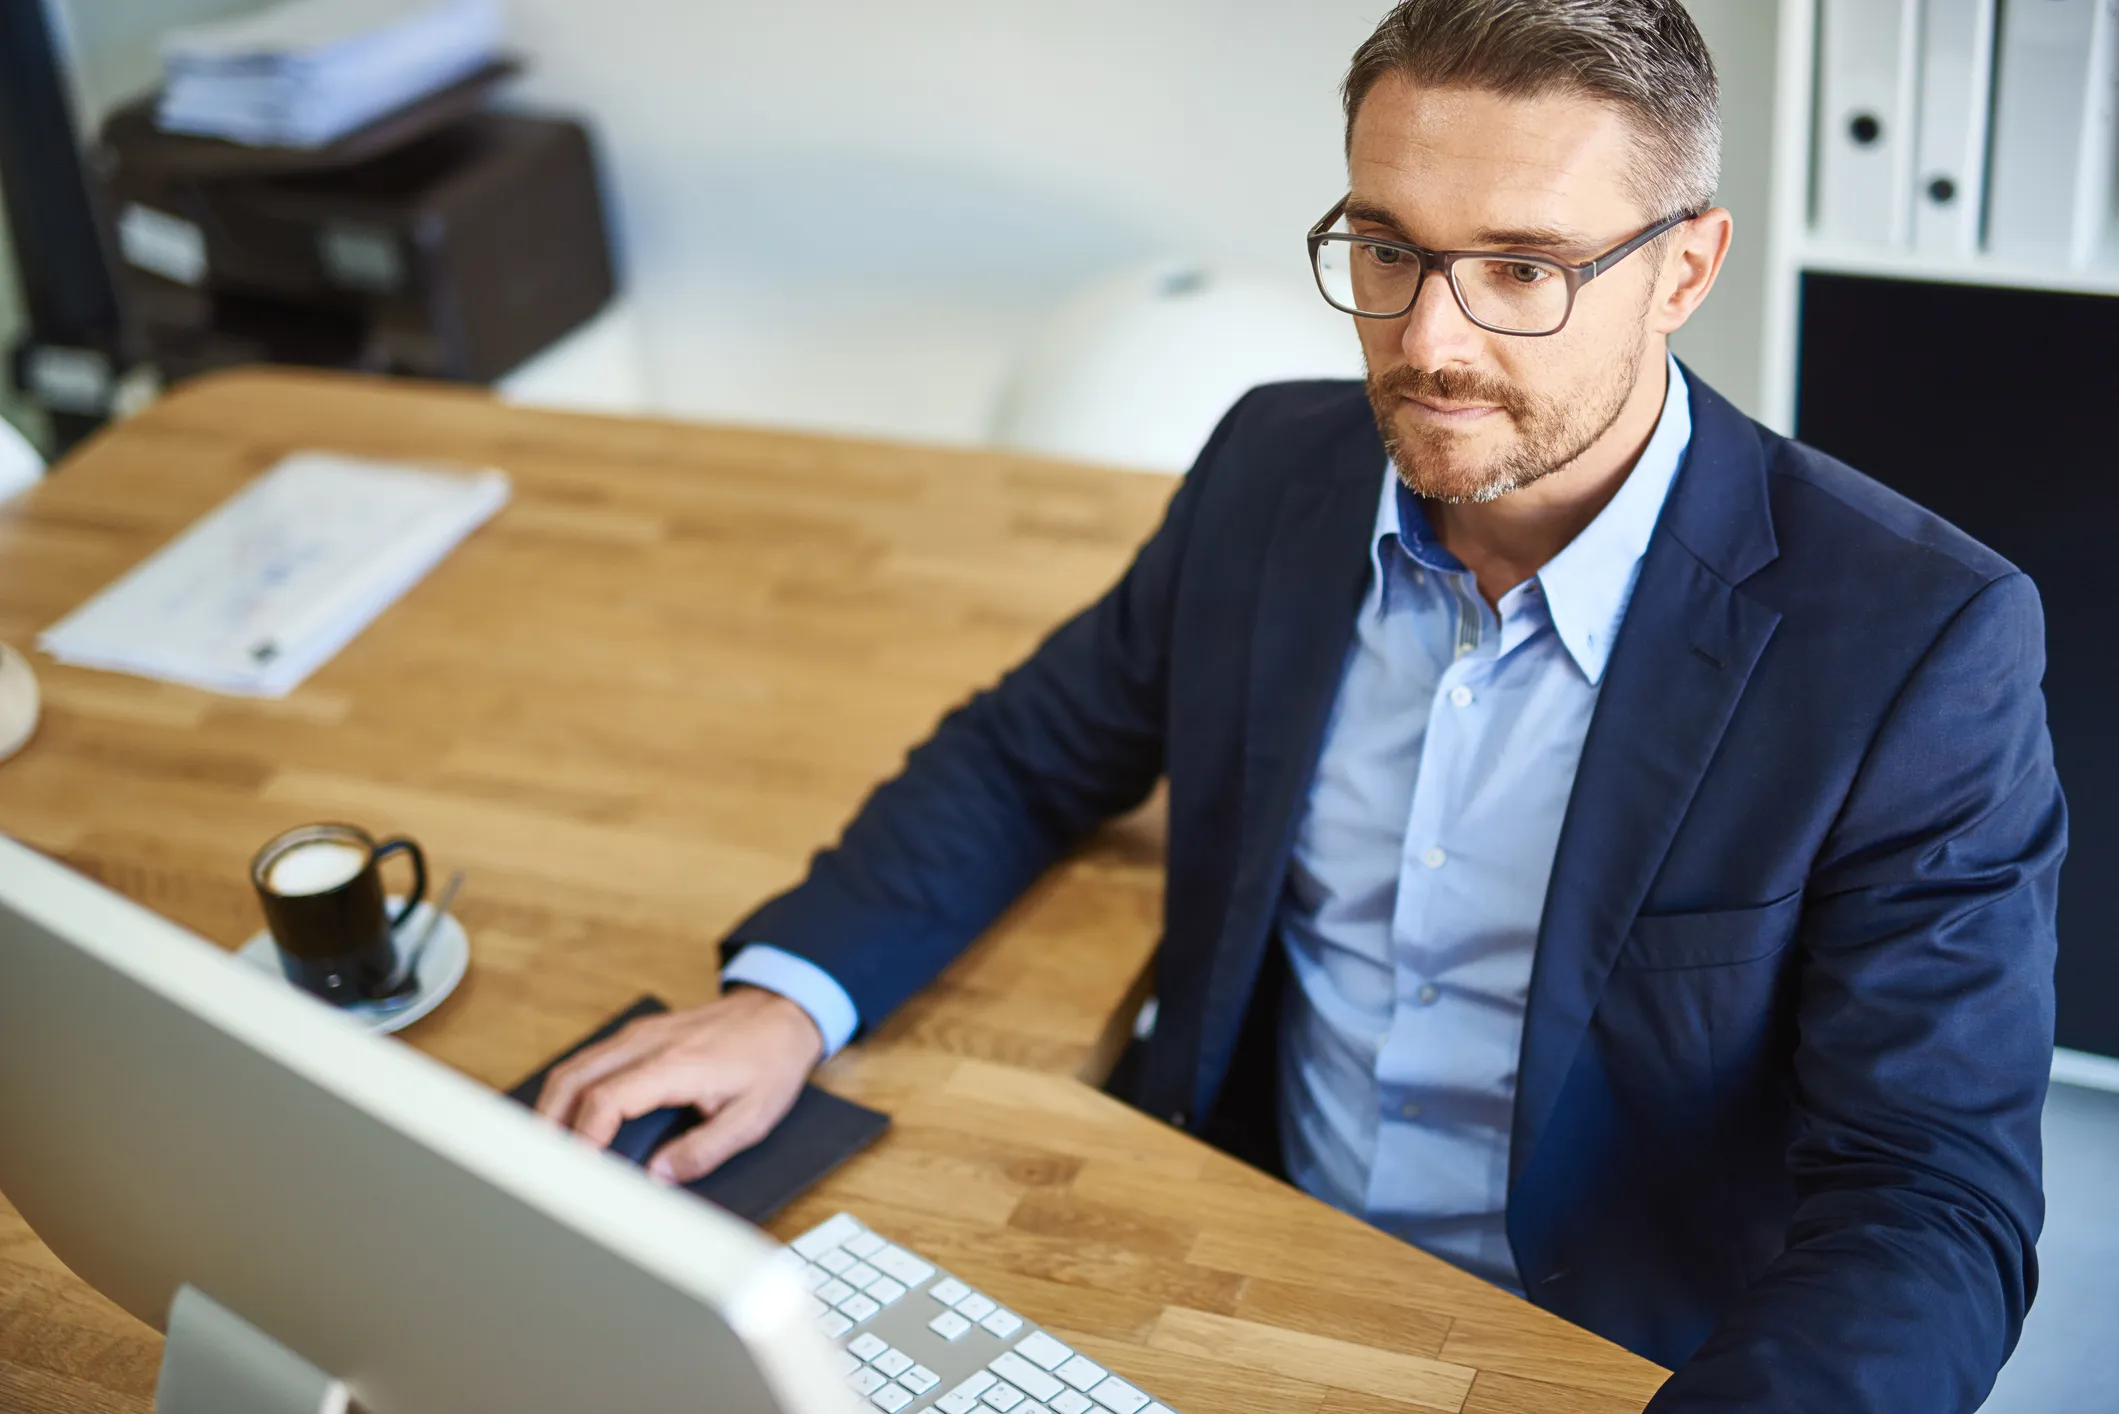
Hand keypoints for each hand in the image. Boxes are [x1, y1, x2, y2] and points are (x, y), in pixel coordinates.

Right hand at [532, 986, 824, 1182]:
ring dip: (554, 1104)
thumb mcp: (753, 1117)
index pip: (607, 1100)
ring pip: (577, 1065)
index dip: (584, 1138)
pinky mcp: (641, 1033)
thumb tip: (658, 1176)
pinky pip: (592, 1058)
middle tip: (540, 1165)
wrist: (782, 1011)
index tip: (575, 1170)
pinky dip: (571, 1087)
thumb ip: (705, 1150)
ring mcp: (641, 1034)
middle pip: (575, 1079)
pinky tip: (570, 1115)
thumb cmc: (771, 1062)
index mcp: (674, 1065)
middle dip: (549, 1122)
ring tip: (546, 1147)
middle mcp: (648, 1043)